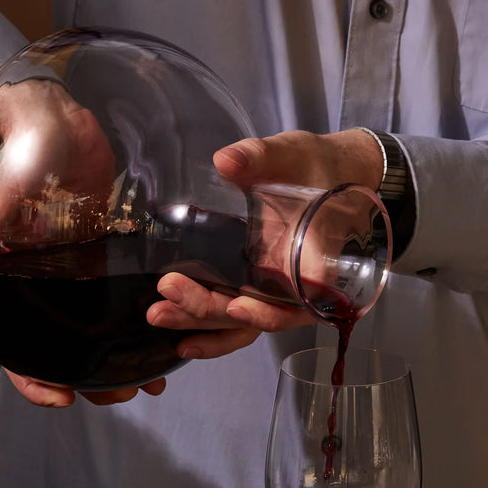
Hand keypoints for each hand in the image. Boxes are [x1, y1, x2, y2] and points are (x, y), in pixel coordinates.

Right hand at [0, 73, 165, 407]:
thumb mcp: (4, 200)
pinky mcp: (109, 257)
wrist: (59, 118)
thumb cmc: (23, 154)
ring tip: (152, 379)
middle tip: (124, 394)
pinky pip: (126, 298)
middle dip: (93, 380)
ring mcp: (80, 277)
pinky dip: (147, 318)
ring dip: (124, 358)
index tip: (63, 398)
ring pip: (100, 333)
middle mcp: (47, 289)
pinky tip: (175, 332)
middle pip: (67, 352)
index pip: (18, 350)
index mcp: (13, 286)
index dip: (35, 381)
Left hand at [148, 128, 384, 356]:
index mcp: (315, 258)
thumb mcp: (292, 153)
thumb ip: (261, 157)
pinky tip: (176, 335)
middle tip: (171, 289)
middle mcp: (296, 285)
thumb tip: (226, 160)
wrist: (328, 172)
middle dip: (210, 310)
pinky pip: (234, 320)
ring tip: (159, 315)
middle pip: (256, 316)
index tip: (237, 306)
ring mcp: (275, 291)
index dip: (267, 311)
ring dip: (201, 324)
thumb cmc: (315, 165)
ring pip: (242, 325)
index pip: (296, 300)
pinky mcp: (257, 287)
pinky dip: (209, 332)